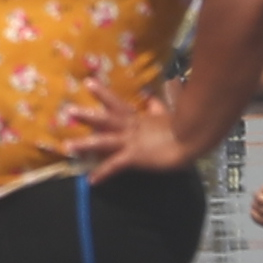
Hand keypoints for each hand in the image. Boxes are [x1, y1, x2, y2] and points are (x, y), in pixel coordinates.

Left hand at [64, 91, 213, 180]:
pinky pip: (115, 165)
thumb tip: (152, 98)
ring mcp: (132, 141)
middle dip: (87, 115)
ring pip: (104, 140)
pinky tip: (91, 180)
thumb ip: (157, 108)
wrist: (195, 136)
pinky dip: (103, 173)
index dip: (102, 94)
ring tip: (68, 147)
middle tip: (67, 110)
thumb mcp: (168, 114)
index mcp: (139, 118)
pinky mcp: (136, 156)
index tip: (88, 82)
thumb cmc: (184, 126)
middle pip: (105, 118)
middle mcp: (132, 127)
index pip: (117, 104)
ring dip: (85, 144)